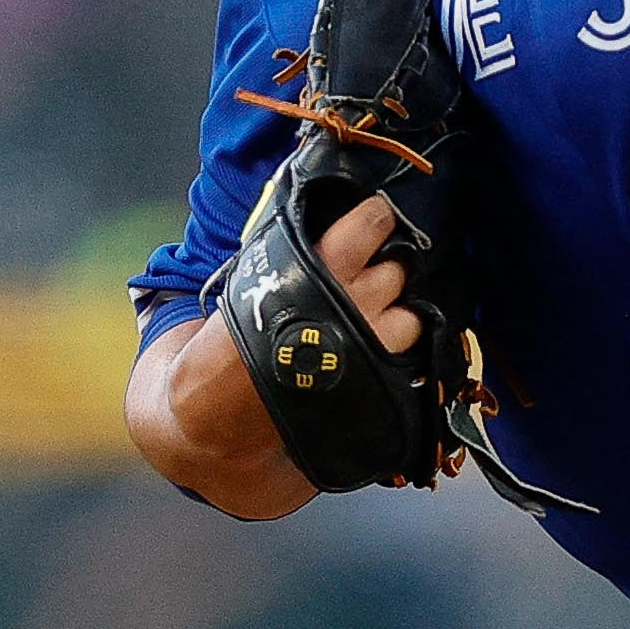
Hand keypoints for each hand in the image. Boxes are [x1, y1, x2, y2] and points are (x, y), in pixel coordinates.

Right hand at [121, 195, 422, 519]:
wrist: (218, 410)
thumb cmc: (230, 341)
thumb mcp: (252, 280)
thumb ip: (291, 252)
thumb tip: (316, 222)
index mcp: (317, 271)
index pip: (369, 226)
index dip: (376, 219)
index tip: (377, 217)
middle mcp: (353, 307)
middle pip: (397, 272)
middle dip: (388, 270)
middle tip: (370, 275)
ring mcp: (369, 348)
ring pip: (411, 319)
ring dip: (399, 316)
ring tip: (376, 320)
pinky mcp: (375, 386)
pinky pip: (409, 362)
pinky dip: (398, 354)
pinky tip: (377, 352)